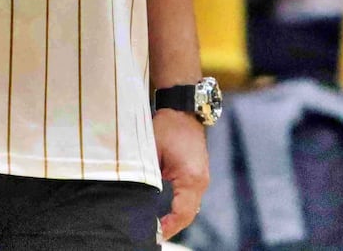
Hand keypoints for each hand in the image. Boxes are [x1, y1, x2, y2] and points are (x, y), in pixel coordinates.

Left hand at [152, 108, 209, 238]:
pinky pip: (192, 198)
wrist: (183, 108)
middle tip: (154, 235)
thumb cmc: (167, 127)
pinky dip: (181, 207)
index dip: (169, 227)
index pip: (182, 213)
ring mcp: (202, 178)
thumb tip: (140, 197)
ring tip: (159, 227)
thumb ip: (148, 175)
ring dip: (178, 218)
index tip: (155, 234)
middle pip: (189, 215)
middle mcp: (201, 181)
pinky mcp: (199, 174)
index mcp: (190, 178)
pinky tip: (168, 212)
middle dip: (173, 227)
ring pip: (191, 208)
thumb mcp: (152, 151)